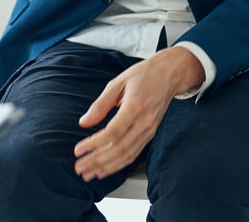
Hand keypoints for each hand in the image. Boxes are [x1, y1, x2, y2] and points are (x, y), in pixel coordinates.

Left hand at [72, 46, 205, 181]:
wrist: (170, 74)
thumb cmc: (144, 75)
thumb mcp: (118, 82)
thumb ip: (101, 104)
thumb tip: (84, 122)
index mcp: (135, 107)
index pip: (113, 132)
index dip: (94, 144)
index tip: (78, 150)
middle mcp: (144, 122)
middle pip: (119, 148)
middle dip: (97, 161)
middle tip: (79, 168)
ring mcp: (149, 130)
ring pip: (127, 155)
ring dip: (106, 167)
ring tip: (89, 174)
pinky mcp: (150, 134)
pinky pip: (134, 154)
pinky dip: (118, 164)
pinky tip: (105, 169)